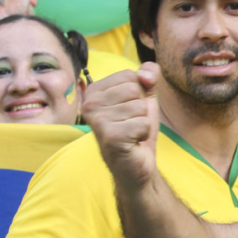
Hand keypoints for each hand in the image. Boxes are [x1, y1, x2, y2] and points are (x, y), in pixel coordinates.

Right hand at [83, 64, 159, 190]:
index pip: (129, 75)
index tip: (129, 109)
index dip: (139, 92)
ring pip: (140, 106)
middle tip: (130, 123)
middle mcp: (89, 104)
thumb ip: (148, 76)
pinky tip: (132, 141)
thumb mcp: (145, 97)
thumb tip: (146, 74)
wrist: (136, 163)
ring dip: (142, 121)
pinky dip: (143, 133)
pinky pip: (143, 123)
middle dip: (141, 107)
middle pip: (134, 89)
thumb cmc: (136, 128)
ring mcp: (97, 120)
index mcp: (93, 91)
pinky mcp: (110, 136)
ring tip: (131, 132)